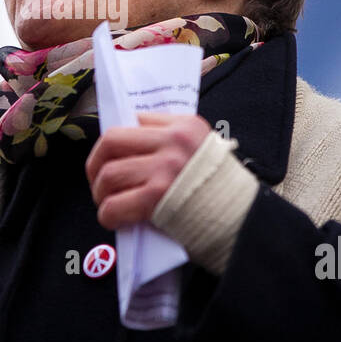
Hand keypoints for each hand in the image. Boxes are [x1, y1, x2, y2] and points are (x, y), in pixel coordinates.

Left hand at [84, 113, 212, 228]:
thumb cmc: (222, 192)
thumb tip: (130, 151)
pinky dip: (108, 215)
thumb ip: (171, 143)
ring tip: (108, 202)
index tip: (115, 157)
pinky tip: (115, 220)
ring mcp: (164, 169)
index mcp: (185, 125)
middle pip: (112, 141)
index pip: (136, 119)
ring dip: (101, 193)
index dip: (118, 141)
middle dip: (96, 163)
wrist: (244, 222)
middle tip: (98, 180)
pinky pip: (114, 204)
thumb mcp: (203, 150)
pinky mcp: (157, 198)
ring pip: (109, 174)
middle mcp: (173, 142)